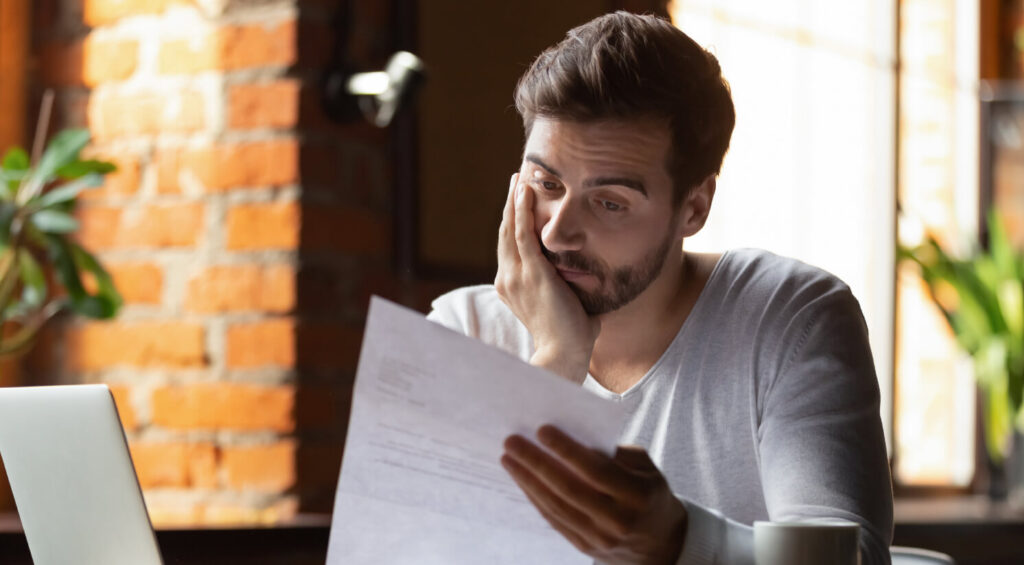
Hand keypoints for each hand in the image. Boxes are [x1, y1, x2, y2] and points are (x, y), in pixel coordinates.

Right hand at [494, 173, 598, 382]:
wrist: (564, 355)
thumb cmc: (571, 337)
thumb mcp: (565, 305)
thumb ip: (570, 289)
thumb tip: (588, 278)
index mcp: (512, 287)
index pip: (510, 247)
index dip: (513, 223)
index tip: (519, 203)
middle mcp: (508, 278)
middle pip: (505, 232)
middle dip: (510, 205)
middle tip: (515, 180)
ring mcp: (516, 275)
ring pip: (510, 228)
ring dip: (514, 200)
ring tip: (518, 178)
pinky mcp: (531, 272)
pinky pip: (523, 234)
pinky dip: (522, 210)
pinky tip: (524, 191)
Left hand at [501, 425, 686, 564]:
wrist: (660, 544)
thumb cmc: (649, 492)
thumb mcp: (645, 468)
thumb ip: (614, 453)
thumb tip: (572, 437)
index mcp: (638, 495)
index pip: (596, 471)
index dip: (567, 450)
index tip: (542, 430)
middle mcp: (618, 520)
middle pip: (569, 488)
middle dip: (536, 463)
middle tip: (512, 441)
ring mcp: (600, 538)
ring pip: (556, 506)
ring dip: (527, 480)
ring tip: (508, 458)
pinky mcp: (585, 547)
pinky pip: (554, 520)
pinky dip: (535, 498)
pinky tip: (522, 480)